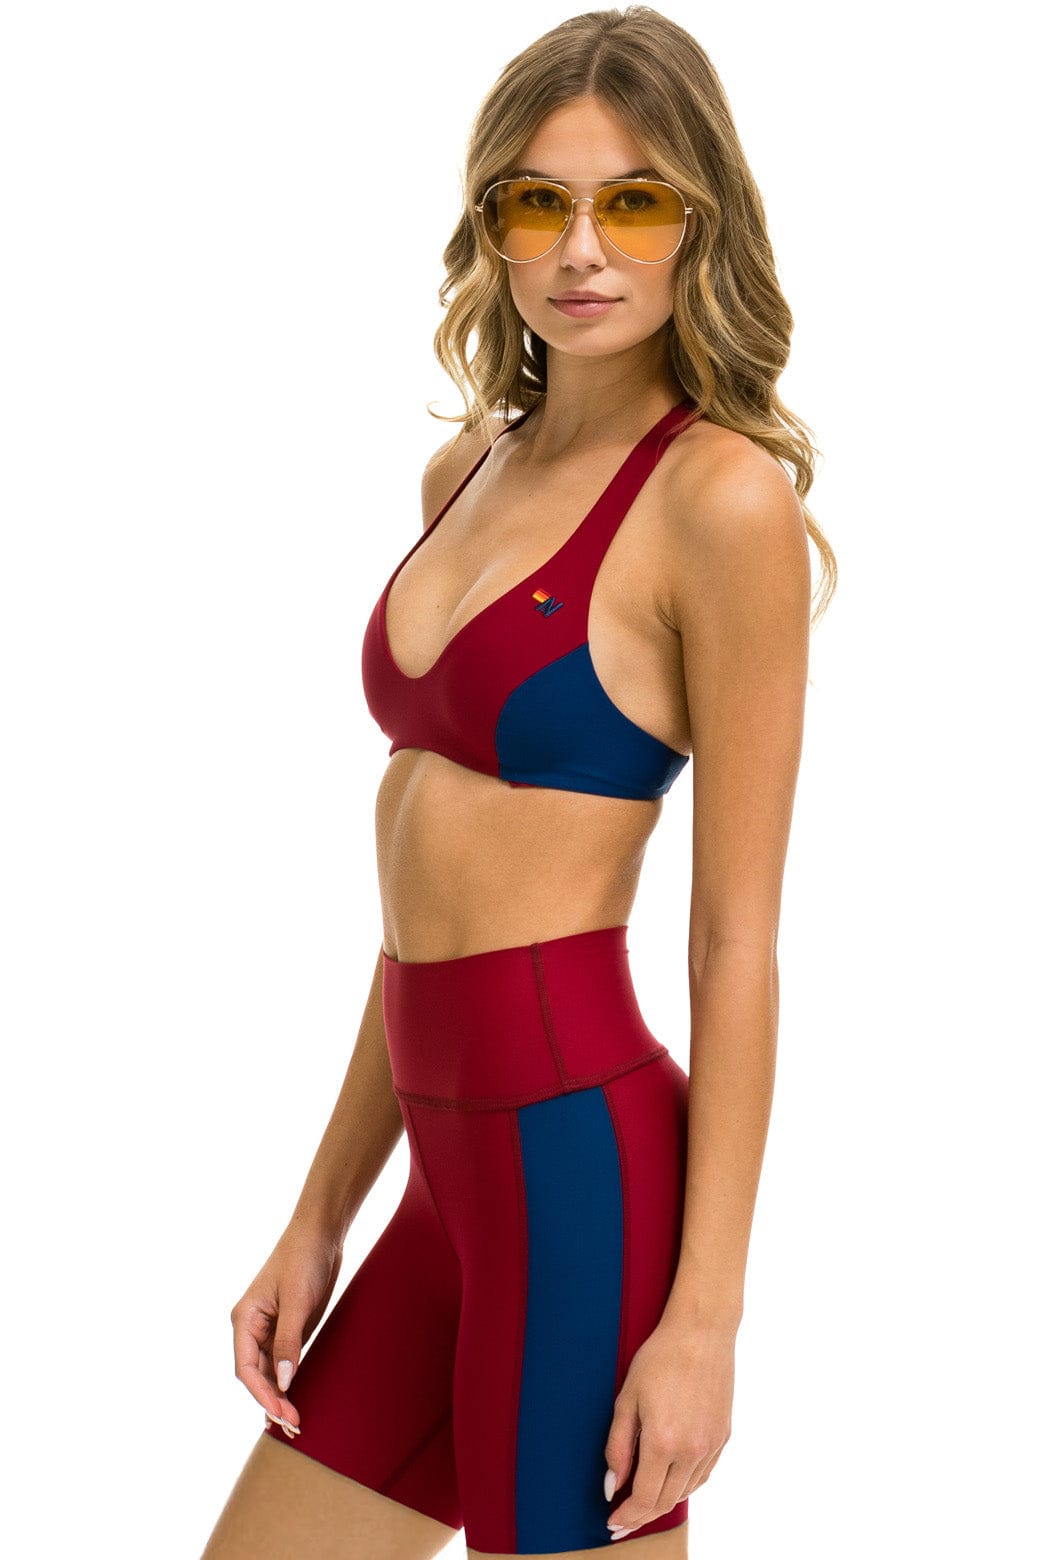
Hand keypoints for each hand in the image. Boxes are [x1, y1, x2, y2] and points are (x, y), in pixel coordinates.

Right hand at [229, 1224, 344, 1431]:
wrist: (321, 1234)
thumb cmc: (303, 1259)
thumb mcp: (297, 1300)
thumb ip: (289, 1341)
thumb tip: (285, 1381)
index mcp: (244, 1319)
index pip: (246, 1368)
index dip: (262, 1394)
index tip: (280, 1413)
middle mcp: (252, 1328)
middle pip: (256, 1376)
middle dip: (272, 1401)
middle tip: (293, 1425)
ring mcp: (270, 1330)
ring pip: (269, 1373)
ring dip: (280, 1396)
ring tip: (295, 1423)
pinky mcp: (288, 1329)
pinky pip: (283, 1363)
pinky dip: (289, 1382)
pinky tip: (297, 1399)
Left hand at [603, 1317, 734, 1539]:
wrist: (702, 1333)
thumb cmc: (659, 1358)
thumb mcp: (627, 1398)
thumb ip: (618, 1446)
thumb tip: (612, 1485)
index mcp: (663, 1442)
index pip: (644, 1498)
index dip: (627, 1515)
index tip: (612, 1523)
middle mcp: (691, 1450)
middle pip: (665, 1501)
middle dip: (641, 1515)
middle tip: (622, 1520)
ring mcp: (711, 1445)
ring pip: (685, 1492)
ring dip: (663, 1503)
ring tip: (642, 1503)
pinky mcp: (723, 1437)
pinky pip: (702, 1476)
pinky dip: (684, 1486)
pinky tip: (670, 1483)